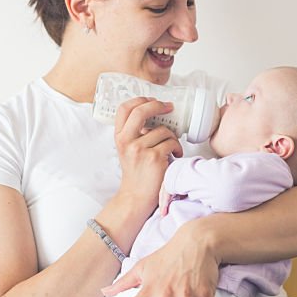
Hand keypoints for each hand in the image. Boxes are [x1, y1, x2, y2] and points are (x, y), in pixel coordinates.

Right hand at [114, 97, 182, 217]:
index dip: (140, 99)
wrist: (136, 197)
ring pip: (163, 130)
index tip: (153, 100)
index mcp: (119, 137)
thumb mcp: (128, 150)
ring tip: (171, 148)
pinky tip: (175, 155)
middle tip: (169, 107)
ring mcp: (139, 149)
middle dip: (158, 105)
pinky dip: (177, 148)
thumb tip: (156, 113)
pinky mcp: (154, 158)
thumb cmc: (137, 173)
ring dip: (172, 137)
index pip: (124, 108)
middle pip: (141, 111)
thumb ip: (135, 133)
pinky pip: (172, 143)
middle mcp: (126, 141)